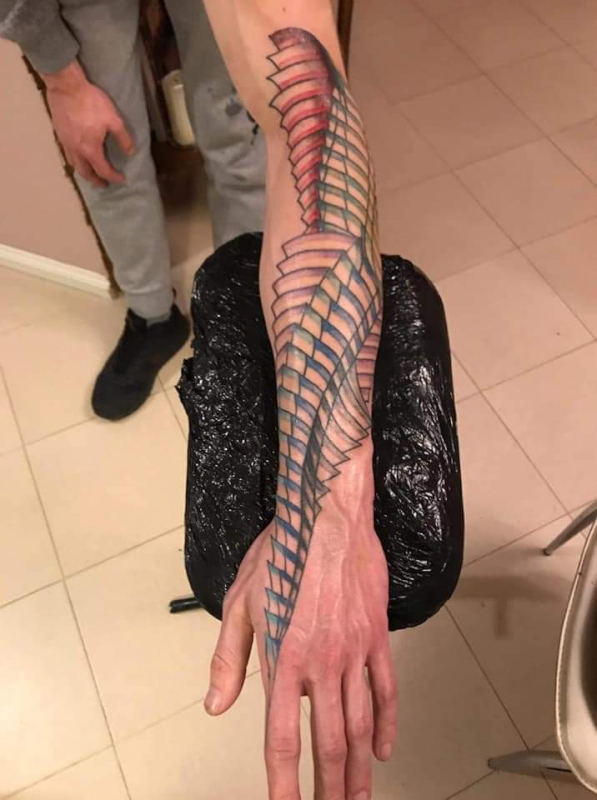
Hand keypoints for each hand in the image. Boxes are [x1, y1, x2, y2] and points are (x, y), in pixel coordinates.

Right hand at [42, 61, 133, 187]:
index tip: (121, 179)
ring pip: (74, 165)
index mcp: (90, 149)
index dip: (114, 177)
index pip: (103, 170)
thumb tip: (130, 151)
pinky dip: (75, 161)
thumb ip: (123, 138)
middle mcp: (76, 151)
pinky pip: (67, 154)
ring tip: (91, 173)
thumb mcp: (114, 119)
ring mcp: (65, 143)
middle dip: (96, 180)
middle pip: (85, 173)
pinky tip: (79, 156)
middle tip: (104, 184)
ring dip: (84, 172)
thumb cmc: (91, 102)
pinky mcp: (59, 134)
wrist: (66, 86)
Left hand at [205, 503, 396, 799]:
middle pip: (328, 742)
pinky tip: (384, 750)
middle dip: (329, 788)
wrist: (325, 515)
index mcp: (283, 659)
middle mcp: (321, 664)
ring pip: (361, 724)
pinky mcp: (375, 636)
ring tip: (358, 799)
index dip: (284, 783)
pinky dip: (388, 723)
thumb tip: (216, 706)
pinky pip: (387, 688)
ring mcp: (353, 651)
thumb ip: (228, 659)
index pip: (283, 737)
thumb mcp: (239, 602)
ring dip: (359, 769)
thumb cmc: (280, 553)